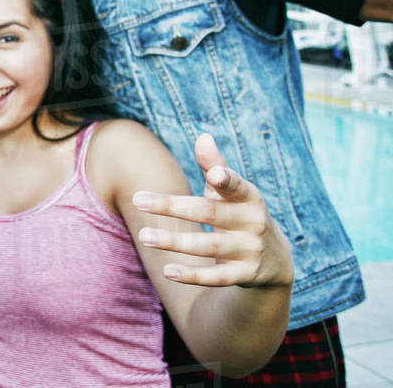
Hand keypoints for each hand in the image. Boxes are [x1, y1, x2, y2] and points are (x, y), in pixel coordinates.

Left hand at [133, 134, 293, 288]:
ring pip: (208, 245)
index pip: (236, 186)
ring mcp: (249, 249)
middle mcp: (252, 222)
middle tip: (137, 200)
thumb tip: (202, 136)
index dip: (226, 179)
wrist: (276, 260)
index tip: (213, 174)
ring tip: (144, 236)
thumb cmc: (241, 213)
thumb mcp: (234, 191)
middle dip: (172, 206)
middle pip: (208, 212)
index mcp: (248, 197)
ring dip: (174, 241)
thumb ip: (216, 165)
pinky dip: (192, 275)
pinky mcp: (245, 274)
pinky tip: (168, 270)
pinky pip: (216, 277)